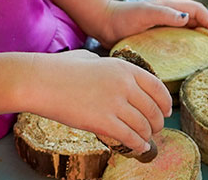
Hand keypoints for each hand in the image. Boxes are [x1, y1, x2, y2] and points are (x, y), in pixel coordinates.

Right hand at [26, 49, 170, 154]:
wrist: (41, 81)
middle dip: (157, 122)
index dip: (165, 102)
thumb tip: (118, 79)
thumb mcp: (92, 59)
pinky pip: (130, 137)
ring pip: (144, 126)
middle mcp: (124, 84)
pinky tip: (137, 147)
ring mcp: (114, 103)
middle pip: (153, 109)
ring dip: (147, 136)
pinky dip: (138, 145)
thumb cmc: (62, 69)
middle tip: (155, 129)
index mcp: (123, 67)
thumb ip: (110, 68)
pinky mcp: (103, 122)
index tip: (166, 110)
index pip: (157, 87)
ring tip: (145, 140)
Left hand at [96, 0, 207, 47]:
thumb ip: (164, 14)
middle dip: (207, 31)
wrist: (104, 24)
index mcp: (168, 6)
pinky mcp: (155, 35)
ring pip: (187, 30)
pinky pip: (176, 40)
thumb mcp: (144, 13)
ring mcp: (162, 25)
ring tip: (203, 56)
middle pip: (195, 19)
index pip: (197, 10)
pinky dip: (185, 47)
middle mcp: (168, 14)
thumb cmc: (123, 17)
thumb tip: (187, 18)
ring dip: (197, 39)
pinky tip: (183, 61)